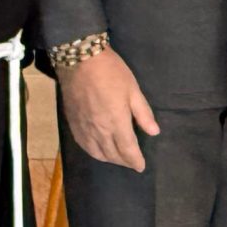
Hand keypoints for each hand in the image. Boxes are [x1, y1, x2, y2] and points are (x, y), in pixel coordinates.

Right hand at [60, 45, 159, 171]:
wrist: (79, 60)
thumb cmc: (111, 72)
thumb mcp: (133, 90)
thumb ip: (143, 113)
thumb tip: (154, 132)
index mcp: (117, 123)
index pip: (128, 150)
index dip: (135, 160)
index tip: (141, 166)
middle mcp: (99, 131)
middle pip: (113, 154)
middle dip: (124, 161)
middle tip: (132, 162)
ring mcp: (84, 128)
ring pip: (97, 153)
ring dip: (109, 159)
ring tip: (117, 158)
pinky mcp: (73, 124)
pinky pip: (84, 146)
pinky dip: (93, 152)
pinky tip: (98, 150)